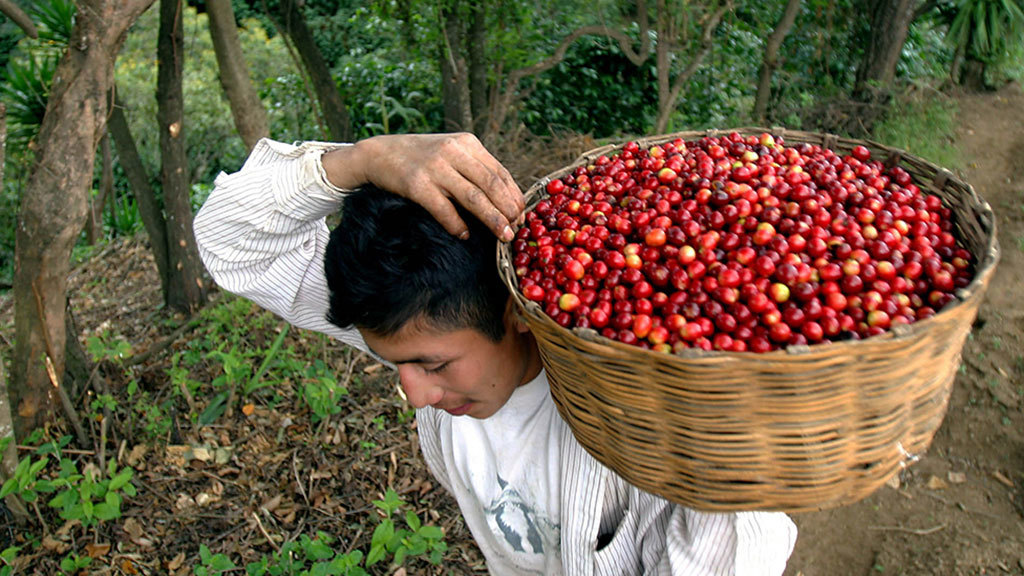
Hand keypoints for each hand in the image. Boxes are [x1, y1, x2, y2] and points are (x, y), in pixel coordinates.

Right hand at [322, 133, 523, 240]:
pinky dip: (456, 224)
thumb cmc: (420, 157)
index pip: (499, 172)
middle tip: (517, 228)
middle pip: (491, 185)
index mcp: (467, 143)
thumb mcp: (450, 152)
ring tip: (503, 235)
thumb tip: (504, 199)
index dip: (514, 195)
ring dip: (492, 219)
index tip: (523, 214)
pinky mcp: (417, 184)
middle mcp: (453, 151)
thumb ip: (474, 168)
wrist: (378, 153)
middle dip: (508, 209)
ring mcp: (435, 167)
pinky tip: (464, 235)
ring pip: (474, 197)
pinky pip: (444, 209)